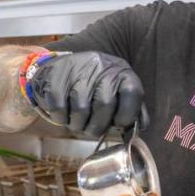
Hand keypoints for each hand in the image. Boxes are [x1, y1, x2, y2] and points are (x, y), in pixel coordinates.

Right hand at [29, 51, 146, 137]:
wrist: (61, 66)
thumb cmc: (94, 85)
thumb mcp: (118, 90)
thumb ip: (132, 109)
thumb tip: (140, 126)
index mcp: (121, 70)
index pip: (132, 93)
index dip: (126, 115)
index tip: (118, 123)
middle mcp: (100, 66)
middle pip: (105, 105)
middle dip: (98, 126)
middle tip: (91, 129)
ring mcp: (76, 68)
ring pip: (81, 109)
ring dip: (78, 125)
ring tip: (77, 122)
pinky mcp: (54, 75)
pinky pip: (59, 108)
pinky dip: (60, 119)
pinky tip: (64, 114)